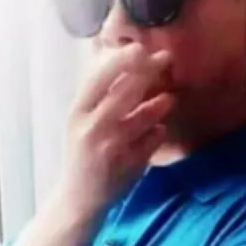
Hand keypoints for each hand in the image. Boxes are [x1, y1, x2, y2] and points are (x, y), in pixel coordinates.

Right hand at [54, 43, 175, 216]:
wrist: (80, 197)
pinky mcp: (129, 166)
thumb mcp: (81, 119)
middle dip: (149, 71)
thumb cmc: (83, 149)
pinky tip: (157, 129)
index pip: (99, 79)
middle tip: (166, 58)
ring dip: (159, 103)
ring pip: (143, 116)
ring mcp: (112, 148)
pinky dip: (158, 131)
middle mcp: (92, 128)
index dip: (121, 61)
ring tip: (169, 98)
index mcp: (77, 112)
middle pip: (125, 92)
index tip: (140, 47)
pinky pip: (153, 140)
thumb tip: (121, 57)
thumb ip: (99, 93)